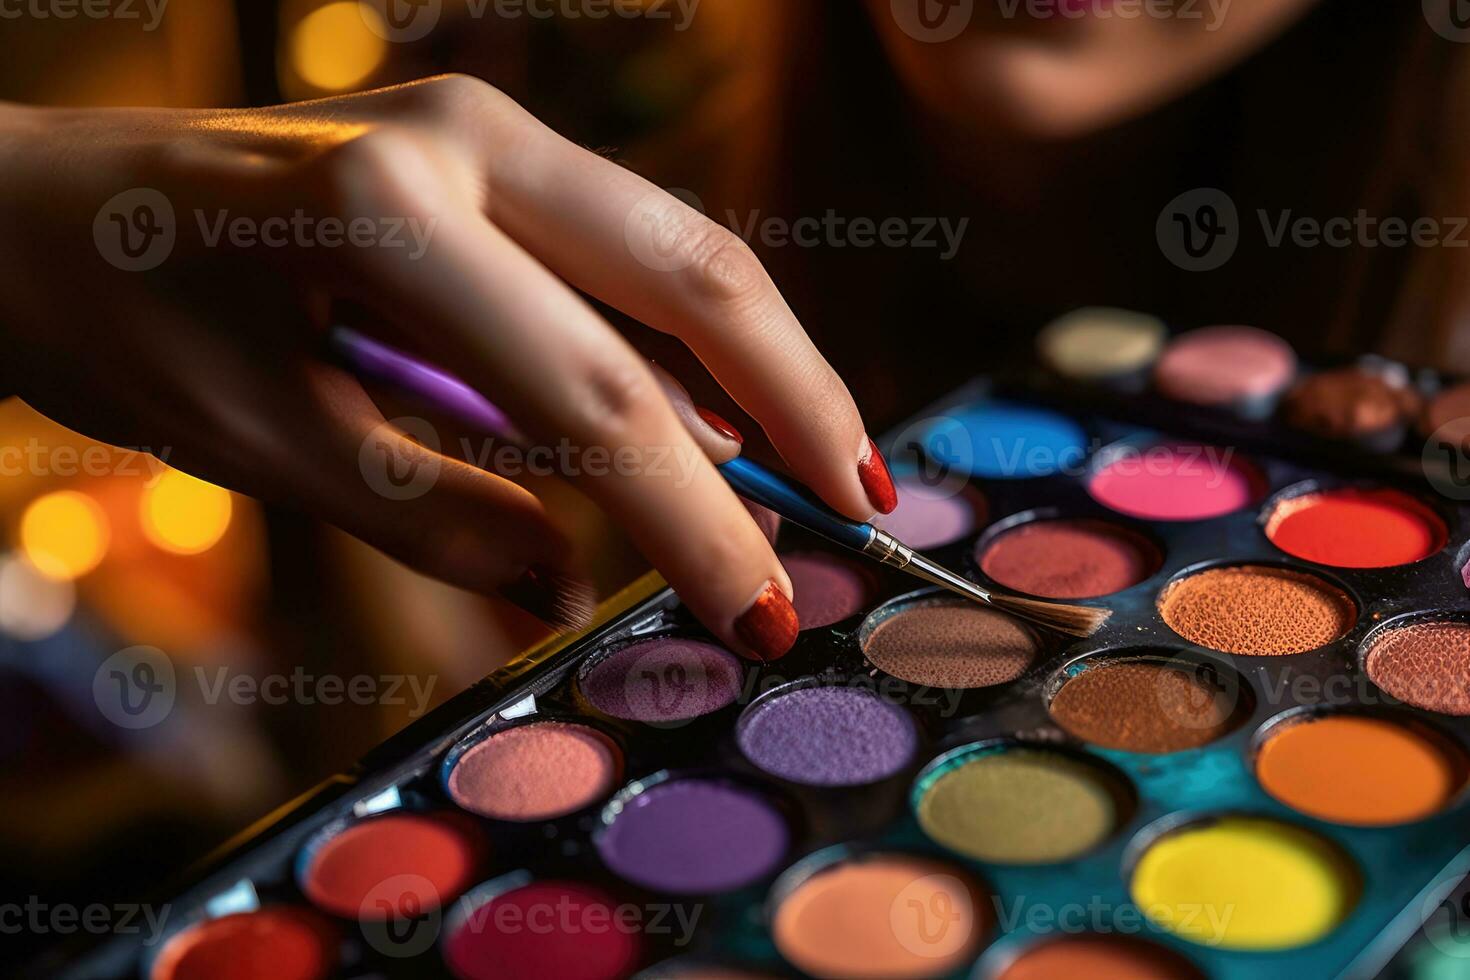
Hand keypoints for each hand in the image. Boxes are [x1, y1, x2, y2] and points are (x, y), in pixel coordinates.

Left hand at [0, 76, 893, 659]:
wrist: (25, 196)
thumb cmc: (112, 316)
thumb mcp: (260, 441)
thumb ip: (434, 519)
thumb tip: (574, 587)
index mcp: (390, 216)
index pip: (595, 395)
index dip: (693, 520)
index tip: (759, 618)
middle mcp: (464, 142)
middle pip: (691, 273)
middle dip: (796, 402)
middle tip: (863, 512)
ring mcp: (482, 130)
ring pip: (679, 247)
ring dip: (765, 362)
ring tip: (830, 468)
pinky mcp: (485, 150)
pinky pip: (625, 246)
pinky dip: (692, 337)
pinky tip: (737, 409)